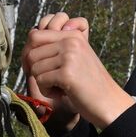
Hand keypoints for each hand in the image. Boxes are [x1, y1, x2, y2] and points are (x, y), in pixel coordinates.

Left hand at [22, 12, 134, 129]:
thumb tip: (27, 46)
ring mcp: (69, 56)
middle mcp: (71, 41)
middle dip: (36, 70)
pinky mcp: (67, 73)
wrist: (108, 102)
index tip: (40, 68)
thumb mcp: (74, 56)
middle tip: (51, 80)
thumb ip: (55, 47)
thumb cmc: (88, 82)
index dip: (31, 54)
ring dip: (43, 82)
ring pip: (34, 68)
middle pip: (31, 53)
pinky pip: (41, 81)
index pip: (35, 35)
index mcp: (72, 34)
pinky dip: (48, 91)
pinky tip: (62, 93)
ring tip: (60, 87)